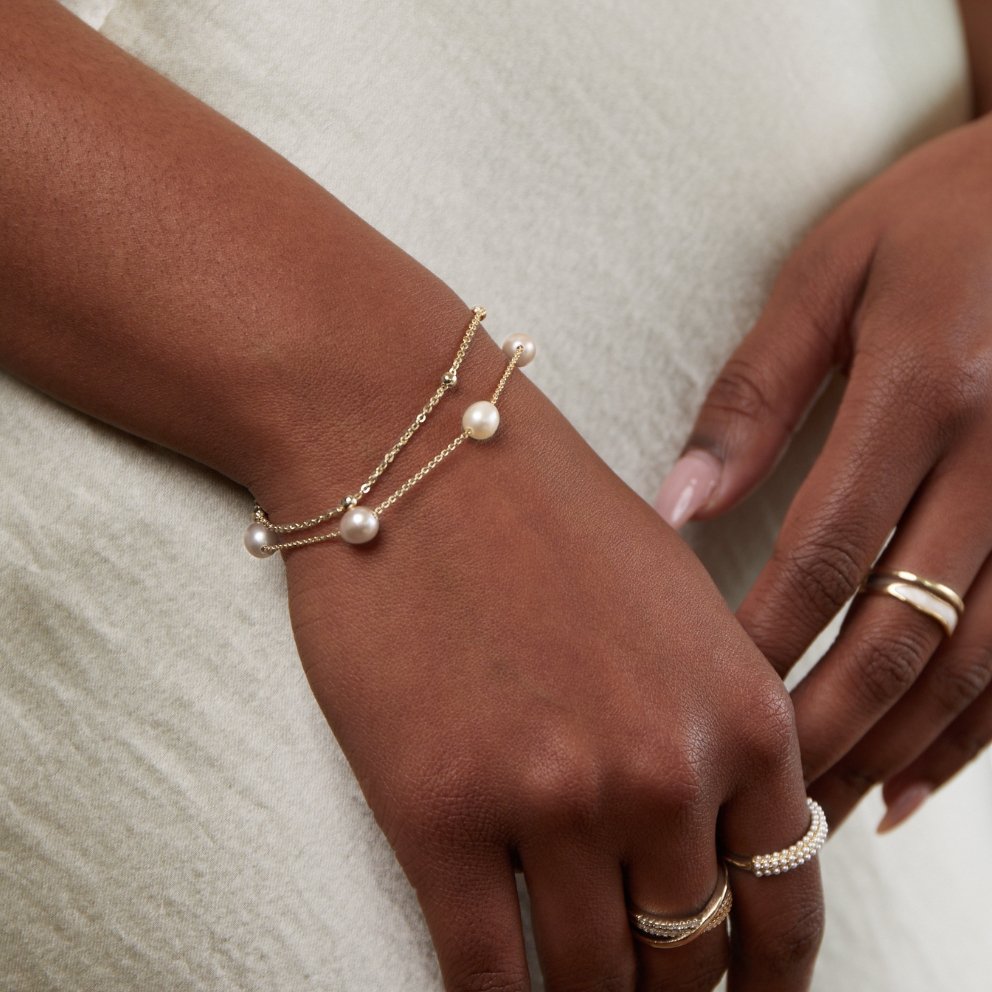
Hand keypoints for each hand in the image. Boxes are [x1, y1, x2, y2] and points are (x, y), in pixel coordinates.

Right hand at [262, 331, 823, 991]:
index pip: (786, 908)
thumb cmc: (543, 513)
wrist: (413, 442)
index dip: (766, 980)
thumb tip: (722, 841)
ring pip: (592, 982)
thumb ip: (718, 724)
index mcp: (742, 714)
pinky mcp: (435, 811)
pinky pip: (484, 974)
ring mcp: (549, 796)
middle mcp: (662, 768)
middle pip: (688, 959)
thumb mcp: (680, 604)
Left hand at [656, 114, 991, 833]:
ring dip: (900, 747)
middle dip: (828, 722)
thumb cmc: (941, 215)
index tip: (707, 695)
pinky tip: (924, 782)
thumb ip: (755, 392)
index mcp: (923, 392)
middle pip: (904, 629)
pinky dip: (980, 731)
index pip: (827, 553)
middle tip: (760, 794)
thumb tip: (677, 503)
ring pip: (980, 662)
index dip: (764, 639)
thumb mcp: (830, 272)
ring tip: (826, 808)